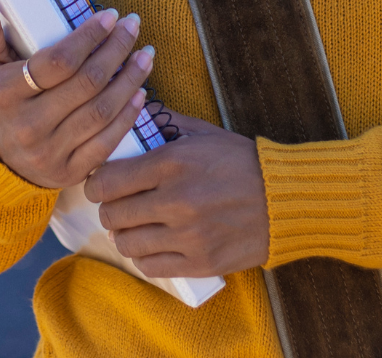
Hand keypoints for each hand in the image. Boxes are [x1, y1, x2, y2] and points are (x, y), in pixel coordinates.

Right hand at [0, 0, 153, 188]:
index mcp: (5, 96)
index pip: (57, 62)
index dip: (89, 37)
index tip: (111, 15)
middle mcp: (27, 127)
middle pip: (86, 83)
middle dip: (117, 50)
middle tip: (134, 26)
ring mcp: (49, 153)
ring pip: (101, 111)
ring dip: (131, 79)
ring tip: (146, 54)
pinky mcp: (69, 172)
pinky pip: (106, 143)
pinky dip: (128, 116)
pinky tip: (142, 92)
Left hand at [83, 112, 270, 278]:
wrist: (284, 198)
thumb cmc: (242, 161)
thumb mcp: (205, 134)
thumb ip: (166, 124)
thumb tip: (133, 115)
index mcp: (174, 162)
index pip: (108, 181)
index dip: (97, 183)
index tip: (102, 183)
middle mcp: (176, 200)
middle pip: (112, 214)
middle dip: (110, 208)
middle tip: (119, 204)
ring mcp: (187, 235)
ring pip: (126, 244)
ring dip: (125, 234)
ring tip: (136, 225)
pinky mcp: (199, 262)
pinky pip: (150, 266)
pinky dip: (144, 256)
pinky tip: (153, 243)